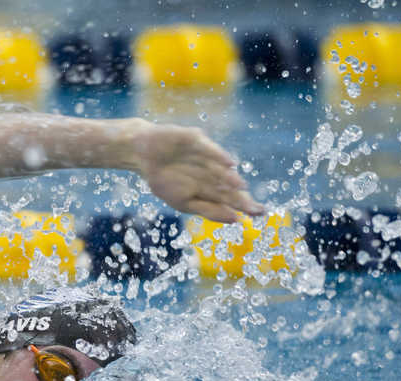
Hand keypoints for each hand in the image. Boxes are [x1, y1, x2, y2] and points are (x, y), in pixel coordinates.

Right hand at [136, 122, 262, 222]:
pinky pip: (208, 149)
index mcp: (209, 188)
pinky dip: (218, 155)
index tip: (258, 216)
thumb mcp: (183, 202)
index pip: (230, 199)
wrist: (142, 155)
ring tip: (242, 188)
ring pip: (220, 169)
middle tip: (258, 209)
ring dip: (231, 178)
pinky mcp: (195, 141)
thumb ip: (208, 210)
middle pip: (229, 186)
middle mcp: (211, 172)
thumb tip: (235, 220)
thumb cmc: (163, 180)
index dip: (244, 206)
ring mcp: (205, 156)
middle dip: (242, 197)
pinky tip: (229, 163)